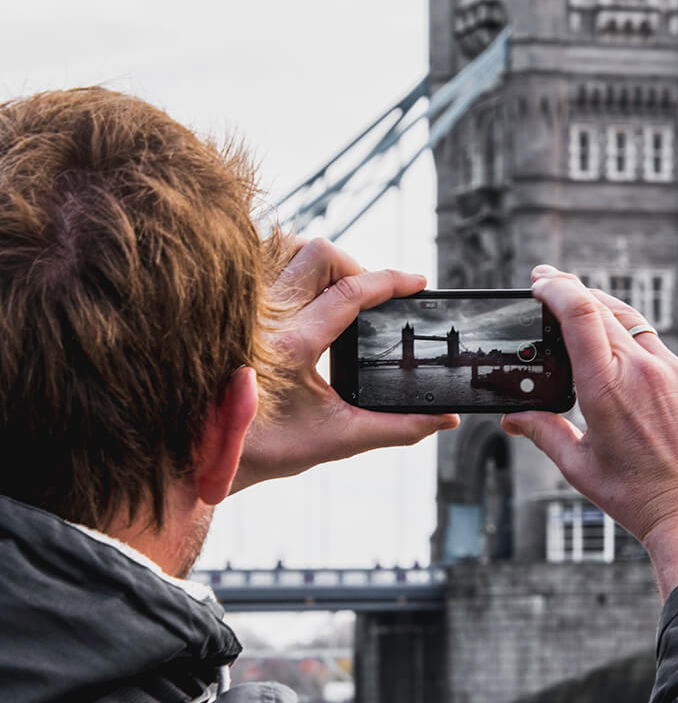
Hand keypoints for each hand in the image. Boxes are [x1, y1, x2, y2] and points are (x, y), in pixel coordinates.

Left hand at [232, 238, 458, 489]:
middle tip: (370, 297)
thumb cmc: (267, 449)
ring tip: (337, 291)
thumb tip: (446, 420)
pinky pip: (260, 261)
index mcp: (293, 344)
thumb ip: (398, 428)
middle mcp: (265, 316)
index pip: (350, 292)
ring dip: (319, 261)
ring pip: (286, 247)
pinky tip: (302, 292)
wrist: (208, 454)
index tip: (417, 282)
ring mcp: (243, 308)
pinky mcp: (229, 308)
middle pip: (319, 254)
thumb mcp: (339, 439)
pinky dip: (287, 264)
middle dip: (355, 267)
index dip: (391, 281)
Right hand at [502, 266, 677, 599]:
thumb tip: (512, 418)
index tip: (539, 281)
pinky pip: (661, 351)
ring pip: (635, 324)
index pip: (580, 313)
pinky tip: (624, 359)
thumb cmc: (639, 498)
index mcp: (607, 388)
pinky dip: (635, 345)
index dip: (556, 287)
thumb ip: (542, 432)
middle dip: (572, 291)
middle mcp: (645, 371)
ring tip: (583, 312)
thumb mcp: (579, 468)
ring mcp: (677, 374)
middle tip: (548, 286)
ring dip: (604, 312)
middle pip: (604, 307)